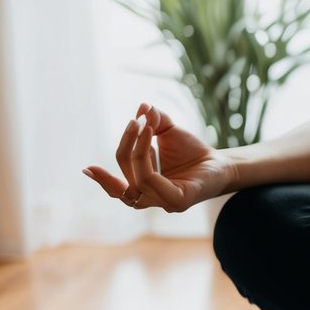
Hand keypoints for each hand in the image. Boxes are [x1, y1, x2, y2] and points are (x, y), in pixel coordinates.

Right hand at [83, 104, 235, 212]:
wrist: (223, 162)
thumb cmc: (193, 151)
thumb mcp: (168, 132)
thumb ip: (153, 121)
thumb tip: (142, 106)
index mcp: (146, 189)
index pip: (119, 191)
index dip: (103, 181)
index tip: (86, 168)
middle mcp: (154, 200)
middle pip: (124, 182)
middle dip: (125, 148)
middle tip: (134, 122)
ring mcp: (166, 203)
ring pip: (136, 179)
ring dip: (136, 148)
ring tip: (145, 124)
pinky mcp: (178, 200)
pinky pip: (150, 179)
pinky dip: (145, 155)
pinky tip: (152, 136)